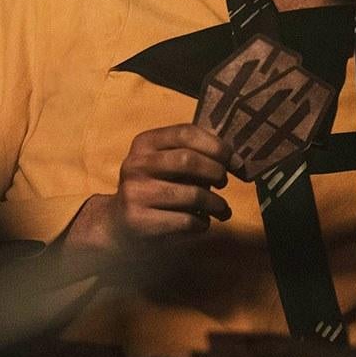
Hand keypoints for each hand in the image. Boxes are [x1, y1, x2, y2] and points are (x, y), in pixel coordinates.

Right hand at [65, 123, 233, 257]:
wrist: (119, 224)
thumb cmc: (153, 189)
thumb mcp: (163, 164)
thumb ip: (193, 154)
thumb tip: (236, 161)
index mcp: (144, 143)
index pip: (185, 132)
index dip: (216, 146)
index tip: (234, 162)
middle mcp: (136, 164)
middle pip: (188, 160)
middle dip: (216, 172)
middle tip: (223, 183)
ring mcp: (135, 193)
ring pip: (192, 193)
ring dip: (216, 203)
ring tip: (221, 209)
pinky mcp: (140, 220)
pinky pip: (186, 220)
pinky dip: (202, 223)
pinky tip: (201, 222)